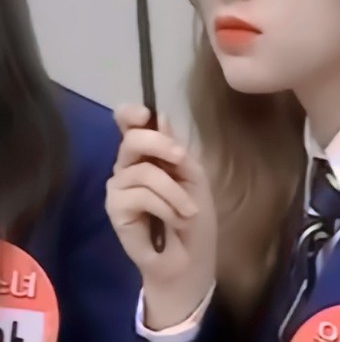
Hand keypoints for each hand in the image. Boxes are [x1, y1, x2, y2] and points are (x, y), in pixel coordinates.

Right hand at [106, 105, 216, 328]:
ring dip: (174, 191)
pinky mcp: (114, 208)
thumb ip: (175, 148)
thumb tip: (158, 116)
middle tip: (183, 161)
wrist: (189, 256)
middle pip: (133, 139)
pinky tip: (174, 219)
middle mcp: (128, 164)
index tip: (144, 115)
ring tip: (187, 211)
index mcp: (147, 152)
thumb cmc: (193, 214)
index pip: (128, 123)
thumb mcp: (193, 175)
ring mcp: (119, 186)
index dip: (131, 114)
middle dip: (161, 145)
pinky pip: (140, 195)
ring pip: (145, 171)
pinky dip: (166, 206)